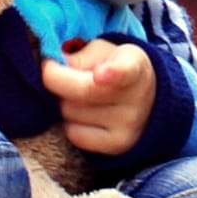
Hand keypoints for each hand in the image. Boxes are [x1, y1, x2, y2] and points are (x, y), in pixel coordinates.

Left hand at [41, 37, 156, 155]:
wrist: (142, 101)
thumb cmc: (113, 68)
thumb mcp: (102, 52)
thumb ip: (80, 56)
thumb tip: (54, 71)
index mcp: (135, 64)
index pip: (125, 70)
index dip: (113, 72)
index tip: (100, 75)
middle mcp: (137, 97)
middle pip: (82, 92)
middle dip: (57, 80)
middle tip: (53, 71)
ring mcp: (129, 124)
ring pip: (72, 112)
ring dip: (64, 102)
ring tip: (79, 96)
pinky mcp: (117, 145)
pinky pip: (74, 134)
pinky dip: (70, 123)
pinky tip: (84, 115)